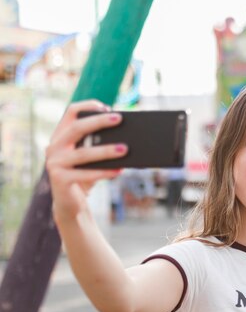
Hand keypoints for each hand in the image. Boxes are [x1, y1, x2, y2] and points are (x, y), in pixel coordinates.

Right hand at [46, 100, 127, 222]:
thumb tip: (126, 140)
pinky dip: (104, 172)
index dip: (88, 106)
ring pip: (83, 153)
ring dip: (106, 150)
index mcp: (61, 136)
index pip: (70, 112)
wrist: (71, 204)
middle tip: (120, 119)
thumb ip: (100, 146)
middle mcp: (54, 147)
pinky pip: (85, 174)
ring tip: (125, 149)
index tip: (107, 107)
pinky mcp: (59, 179)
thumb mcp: (92, 159)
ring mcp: (54, 163)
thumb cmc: (84, 177)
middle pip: (77, 128)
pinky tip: (119, 170)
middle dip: (99, 122)